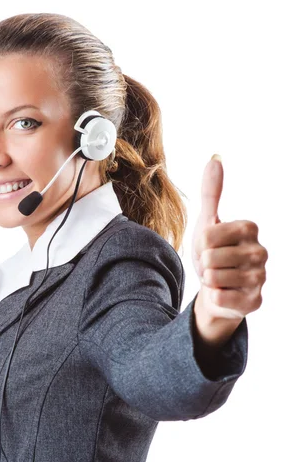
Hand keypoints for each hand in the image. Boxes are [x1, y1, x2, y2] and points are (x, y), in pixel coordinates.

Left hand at [191, 155, 267, 321]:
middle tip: (213, 266)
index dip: (200, 245)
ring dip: (209, 281)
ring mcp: (260, 278)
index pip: (208, 235)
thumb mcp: (208, 222)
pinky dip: (214, 297)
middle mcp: (261, 251)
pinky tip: (224, 294)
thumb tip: (215, 159)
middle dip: (204, 264)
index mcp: (250, 228)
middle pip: (210, 257)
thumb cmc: (213, 253)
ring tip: (218, 279)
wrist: (217, 289)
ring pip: (214, 278)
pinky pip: (220, 298)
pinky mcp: (254, 302)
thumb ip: (212, 193)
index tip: (209, 248)